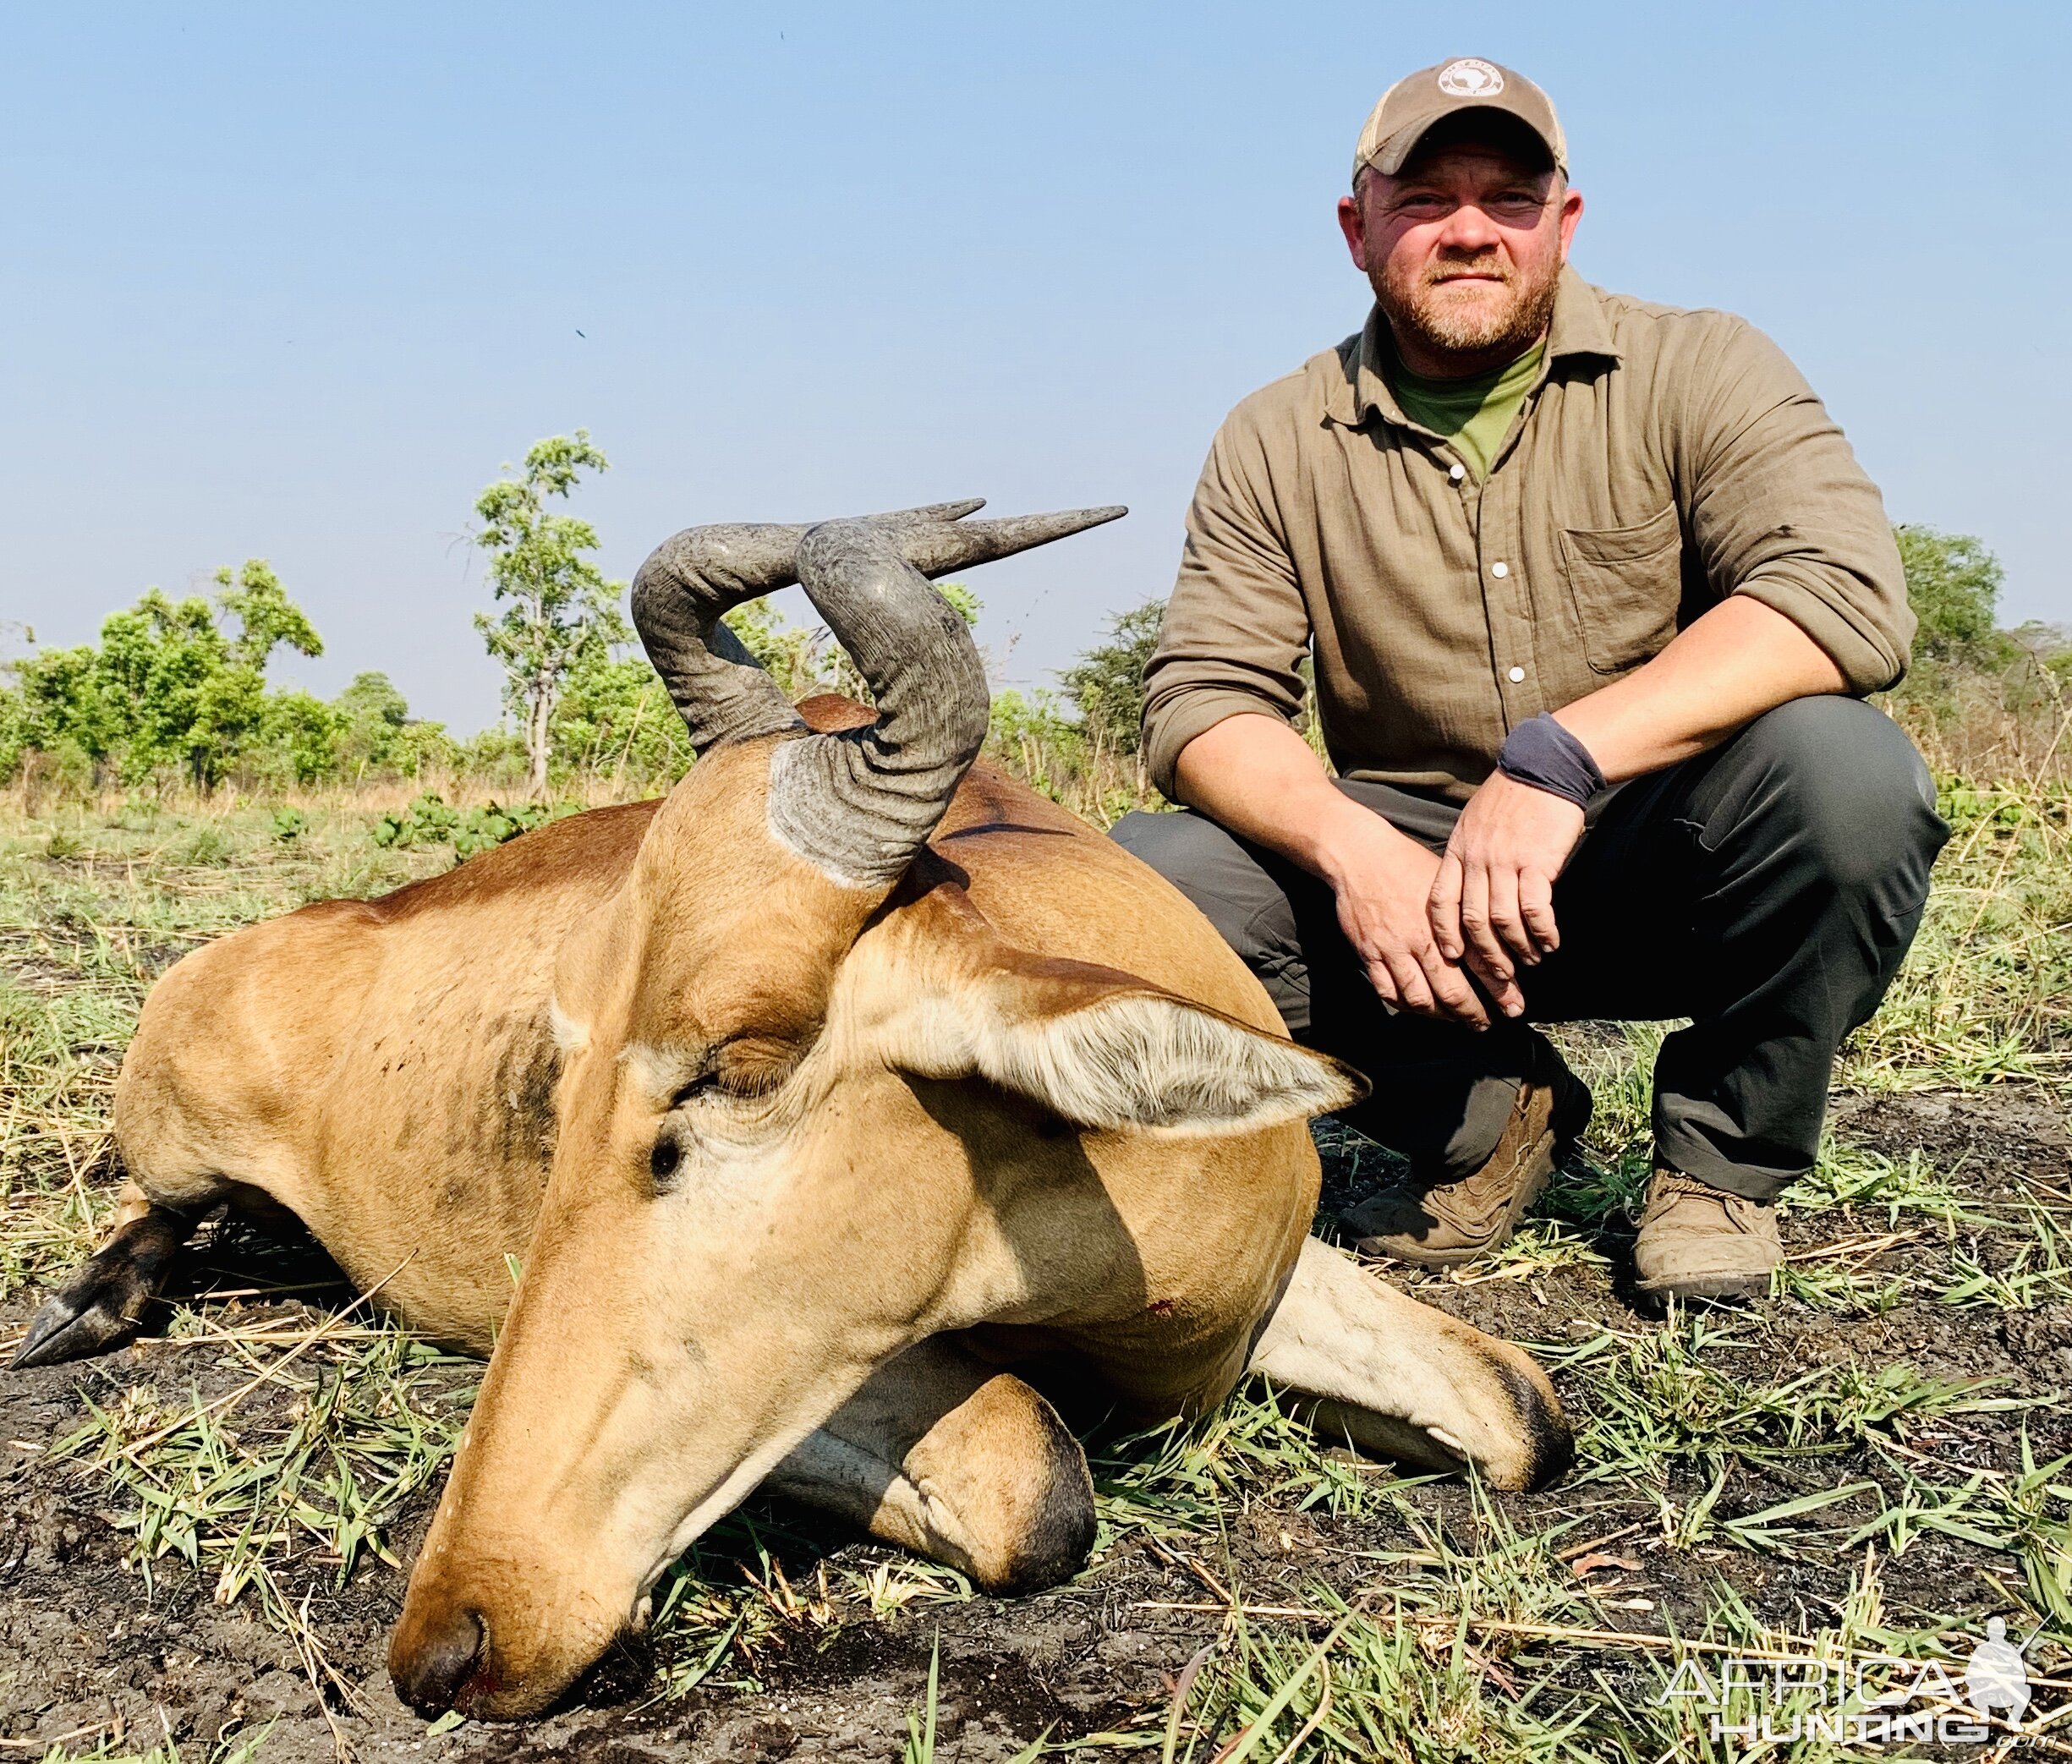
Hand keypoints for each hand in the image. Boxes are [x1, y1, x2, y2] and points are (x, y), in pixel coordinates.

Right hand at [1317, 804, 1489, 1028]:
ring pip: (1420, 998)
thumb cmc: (1406, 864)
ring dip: (1441, 1016)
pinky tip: (1418, 1007)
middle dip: (1474, 1013)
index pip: (1480, 964)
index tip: (1514, 1005)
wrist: (1360, 855)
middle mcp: (1421, 939)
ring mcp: (1392, 950)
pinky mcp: (1369, 954)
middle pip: (1452, 991)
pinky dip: (1405, 1006)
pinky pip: (1388, 992)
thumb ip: (1466, 913)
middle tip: (1487, 1024)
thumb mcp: (1447, 881)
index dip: (1500, 989)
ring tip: (1455, 1020)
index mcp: (1445, 921)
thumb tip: (1498, 935)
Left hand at [1429, 773, 1585, 1017]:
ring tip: (1530, 960)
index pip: (1440, 902)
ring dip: (1518, 948)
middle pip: (1472, 921)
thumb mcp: (1474, 822)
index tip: (1454, 957)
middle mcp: (1477, 860)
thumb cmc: (1511, 796)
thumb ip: (1468, 855)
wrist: (1544, 767)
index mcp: (1458, 851)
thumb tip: (1468, 888)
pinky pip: (1535, 908)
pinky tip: (1551, 942)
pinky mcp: (1537, 861)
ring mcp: (1505, 861)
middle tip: (1500, 978)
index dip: (1445, 934)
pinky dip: (1542, 932)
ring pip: (1503, 921)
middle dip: (1486, 956)